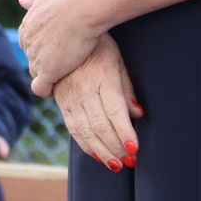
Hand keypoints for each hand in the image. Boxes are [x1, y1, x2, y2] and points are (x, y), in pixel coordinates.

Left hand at [16, 0, 104, 96]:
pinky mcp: (47, 71)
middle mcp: (28, 43)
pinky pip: (41, 88)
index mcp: (27, 27)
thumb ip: (33, 1)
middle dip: (46, 62)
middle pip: (33, 60)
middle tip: (64, 63)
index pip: (29, 45)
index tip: (57, 49)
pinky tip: (59, 86)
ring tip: (65, 75)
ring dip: (49, 75)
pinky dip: (48, 90)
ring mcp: (36, 58)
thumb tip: (20, 0)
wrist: (81, 8)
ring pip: (37, 74)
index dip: (43, 48)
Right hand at [51, 36, 143, 170]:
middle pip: (100, 126)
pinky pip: (73, 129)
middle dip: (116, 148)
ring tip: (116, 165)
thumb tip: (138, 114)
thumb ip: (127, 88)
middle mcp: (84, 90)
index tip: (135, 149)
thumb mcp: (117, 60)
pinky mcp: (62, 103)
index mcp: (102, 78)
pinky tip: (97, 155)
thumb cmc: (98, 47)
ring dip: (102, 152)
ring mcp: (70, 97)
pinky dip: (86, 145)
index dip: (125, 133)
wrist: (64, 35)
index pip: (115, 112)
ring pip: (85, 132)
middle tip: (130, 161)